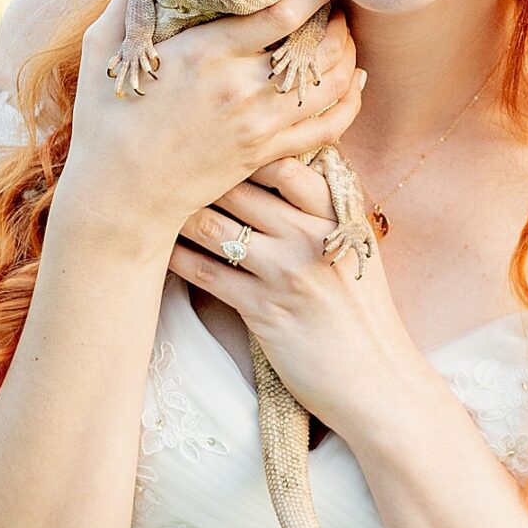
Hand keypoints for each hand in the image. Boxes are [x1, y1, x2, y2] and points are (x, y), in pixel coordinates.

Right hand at [63, 0, 362, 247]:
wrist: (119, 197)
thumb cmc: (105, 118)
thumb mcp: (105, 47)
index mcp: (206, 54)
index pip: (283, 13)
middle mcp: (242, 90)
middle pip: (319, 47)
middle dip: (337, 18)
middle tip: (335, 0)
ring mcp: (259, 127)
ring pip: (332, 85)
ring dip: (348, 54)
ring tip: (343, 33)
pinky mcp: (266, 155)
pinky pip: (329, 127)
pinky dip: (351, 101)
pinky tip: (353, 81)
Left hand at [167, 156, 423, 440]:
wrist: (377, 380)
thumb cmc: (363, 314)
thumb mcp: (355, 251)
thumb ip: (320, 213)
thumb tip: (276, 171)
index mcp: (337, 214)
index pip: (284, 162)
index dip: (242, 150)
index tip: (209, 147)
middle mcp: (311, 236)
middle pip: (237, 187)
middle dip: (196, 176)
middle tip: (161, 170)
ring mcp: (287, 273)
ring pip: (212, 226)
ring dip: (176, 215)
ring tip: (149, 205)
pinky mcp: (264, 311)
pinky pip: (205, 274)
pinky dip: (176, 259)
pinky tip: (157, 251)